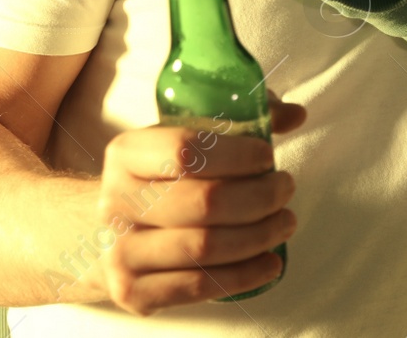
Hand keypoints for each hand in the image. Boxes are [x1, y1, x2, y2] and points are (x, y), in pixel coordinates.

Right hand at [91, 101, 305, 314]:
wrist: (110, 231)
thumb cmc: (166, 177)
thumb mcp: (191, 137)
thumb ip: (244, 118)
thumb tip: (296, 115)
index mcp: (126, 153)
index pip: (187, 150)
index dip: (237, 155)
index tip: (268, 157)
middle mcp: (116, 201)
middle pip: (204, 202)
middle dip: (260, 197)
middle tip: (286, 189)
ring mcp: (120, 251)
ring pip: (205, 247)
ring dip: (259, 236)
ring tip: (285, 222)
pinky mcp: (132, 291)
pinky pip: (198, 286)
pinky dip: (244, 276)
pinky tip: (270, 262)